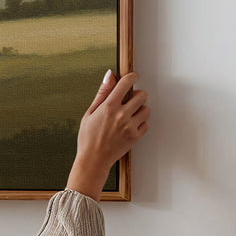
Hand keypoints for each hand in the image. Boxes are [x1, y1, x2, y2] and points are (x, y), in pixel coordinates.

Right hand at [66, 70, 149, 196]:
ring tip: (131, 114)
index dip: (132, 77)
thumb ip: (102, 93)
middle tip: (131, 99)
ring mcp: (130, 126)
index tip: (133, 77)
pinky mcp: (135, 137)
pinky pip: (146, 124)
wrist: (93, 160)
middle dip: (138, 95)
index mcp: (109, 106)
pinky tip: (130, 126)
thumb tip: (110, 75)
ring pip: (146, 109)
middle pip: (142, 95)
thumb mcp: (90, 112)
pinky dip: (140, 124)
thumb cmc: (88, 137)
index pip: (126, 83)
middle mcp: (121, 115)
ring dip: (141, 109)